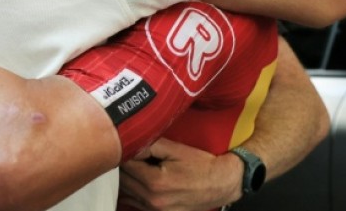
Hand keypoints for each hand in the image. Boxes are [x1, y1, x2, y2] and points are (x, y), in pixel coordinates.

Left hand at [119, 138, 242, 210]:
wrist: (221, 184)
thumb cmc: (200, 164)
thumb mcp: (175, 149)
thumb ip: (150, 145)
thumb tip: (130, 142)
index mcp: (155, 181)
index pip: (125, 165)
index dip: (124, 152)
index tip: (127, 144)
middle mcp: (152, 199)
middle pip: (123, 180)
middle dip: (123, 165)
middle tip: (127, 152)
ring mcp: (155, 210)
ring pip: (126, 193)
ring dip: (126, 179)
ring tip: (134, 166)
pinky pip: (135, 204)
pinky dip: (133, 192)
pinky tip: (140, 181)